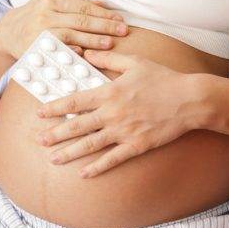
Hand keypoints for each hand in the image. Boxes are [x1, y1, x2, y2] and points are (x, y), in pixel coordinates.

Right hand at [0, 0, 127, 58]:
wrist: (7, 32)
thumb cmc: (35, 17)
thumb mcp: (52, 5)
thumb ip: (77, 6)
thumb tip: (104, 4)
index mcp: (52, 0)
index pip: (83, 7)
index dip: (104, 14)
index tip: (120, 20)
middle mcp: (45, 14)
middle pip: (80, 20)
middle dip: (104, 26)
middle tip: (123, 31)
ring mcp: (38, 31)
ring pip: (71, 35)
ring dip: (92, 40)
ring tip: (110, 43)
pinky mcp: (34, 47)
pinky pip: (56, 50)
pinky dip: (70, 51)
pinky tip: (84, 54)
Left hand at [35, 50, 211, 177]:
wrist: (190, 100)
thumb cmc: (163, 79)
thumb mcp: (135, 62)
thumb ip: (108, 60)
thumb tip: (86, 53)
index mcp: (110, 92)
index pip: (75, 101)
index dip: (55, 108)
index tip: (39, 113)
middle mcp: (113, 113)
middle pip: (77, 125)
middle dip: (55, 133)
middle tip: (38, 139)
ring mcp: (124, 131)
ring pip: (90, 145)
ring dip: (69, 152)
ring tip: (53, 159)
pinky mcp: (137, 145)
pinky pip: (113, 159)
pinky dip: (97, 167)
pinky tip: (84, 174)